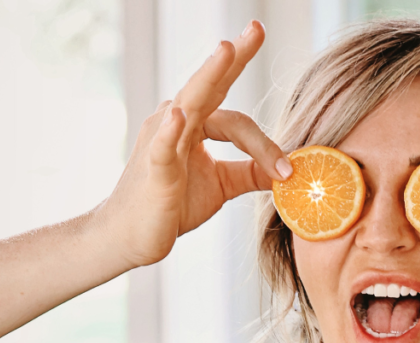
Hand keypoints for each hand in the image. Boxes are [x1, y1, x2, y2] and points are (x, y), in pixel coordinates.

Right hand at [96, 20, 290, 268]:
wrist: (130, 236)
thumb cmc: (172, 204)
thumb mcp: (222, 185)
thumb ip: (251, 173)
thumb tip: (289, 171)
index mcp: (196, 125)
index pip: (236, 118)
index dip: (265, 141)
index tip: (288, 166)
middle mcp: (177, 122)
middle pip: (211, 86)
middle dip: (234, 58)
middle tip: (256, 29)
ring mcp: (162, 141)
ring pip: (190, 104)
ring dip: (208, 76)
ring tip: (226, 50)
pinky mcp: (153, 169)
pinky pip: (162, 145)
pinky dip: (170, 130)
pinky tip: (178, 115)